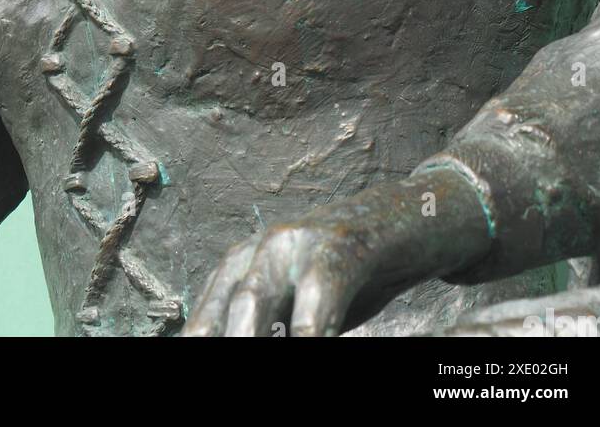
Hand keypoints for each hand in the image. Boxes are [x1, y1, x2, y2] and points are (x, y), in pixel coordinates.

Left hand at [182, 171, 493, 336]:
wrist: (404, 220)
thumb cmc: (345, 275)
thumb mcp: (297, 308)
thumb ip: (268, 329)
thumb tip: (240, 349)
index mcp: (241, 267)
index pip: (206, 319)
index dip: (201, 340)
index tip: (196, 363)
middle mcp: (258, 251)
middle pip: (223, 310)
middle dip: (223, 343)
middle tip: (218, 379)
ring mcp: (294, 243)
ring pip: (253, 300)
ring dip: (250, 339)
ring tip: (250, 367)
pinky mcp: (337, 245)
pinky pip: (316, 296)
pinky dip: (311, 329)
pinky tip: (314, 342)